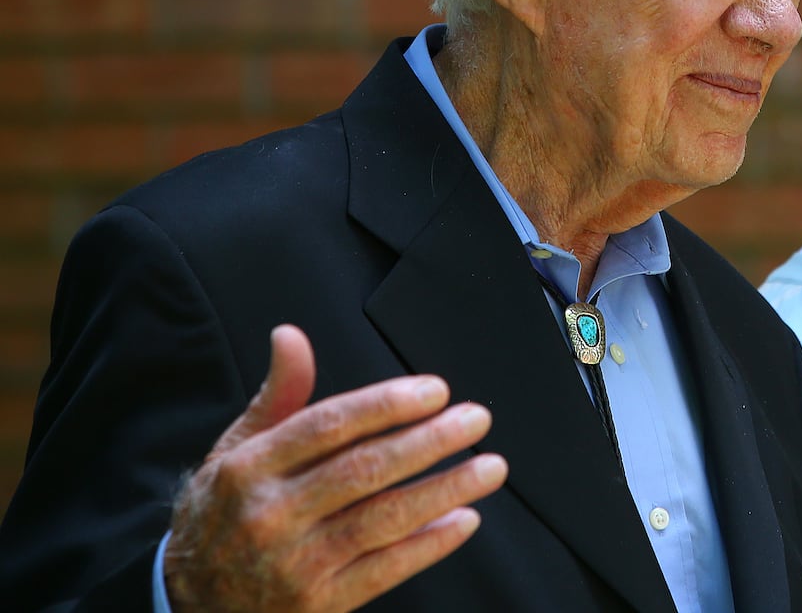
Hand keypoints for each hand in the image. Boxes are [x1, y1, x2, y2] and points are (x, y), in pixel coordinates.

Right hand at [163, 325, 507, 611]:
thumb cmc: (224, 512)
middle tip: (475, 419)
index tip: (435, 390)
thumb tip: (291, 336)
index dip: (386, 405)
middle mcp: (271, 515)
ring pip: (383, 520)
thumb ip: (278, 395)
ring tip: (490, 468)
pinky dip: (429, 544)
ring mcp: (295, 564)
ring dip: (445, 491)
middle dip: (429, 441)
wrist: (190, 601)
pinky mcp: (318, 604)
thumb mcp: (235, 450)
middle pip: (363, 470)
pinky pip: (385, 570)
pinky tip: (464, 519)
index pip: (329, 426)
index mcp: (250, 468)